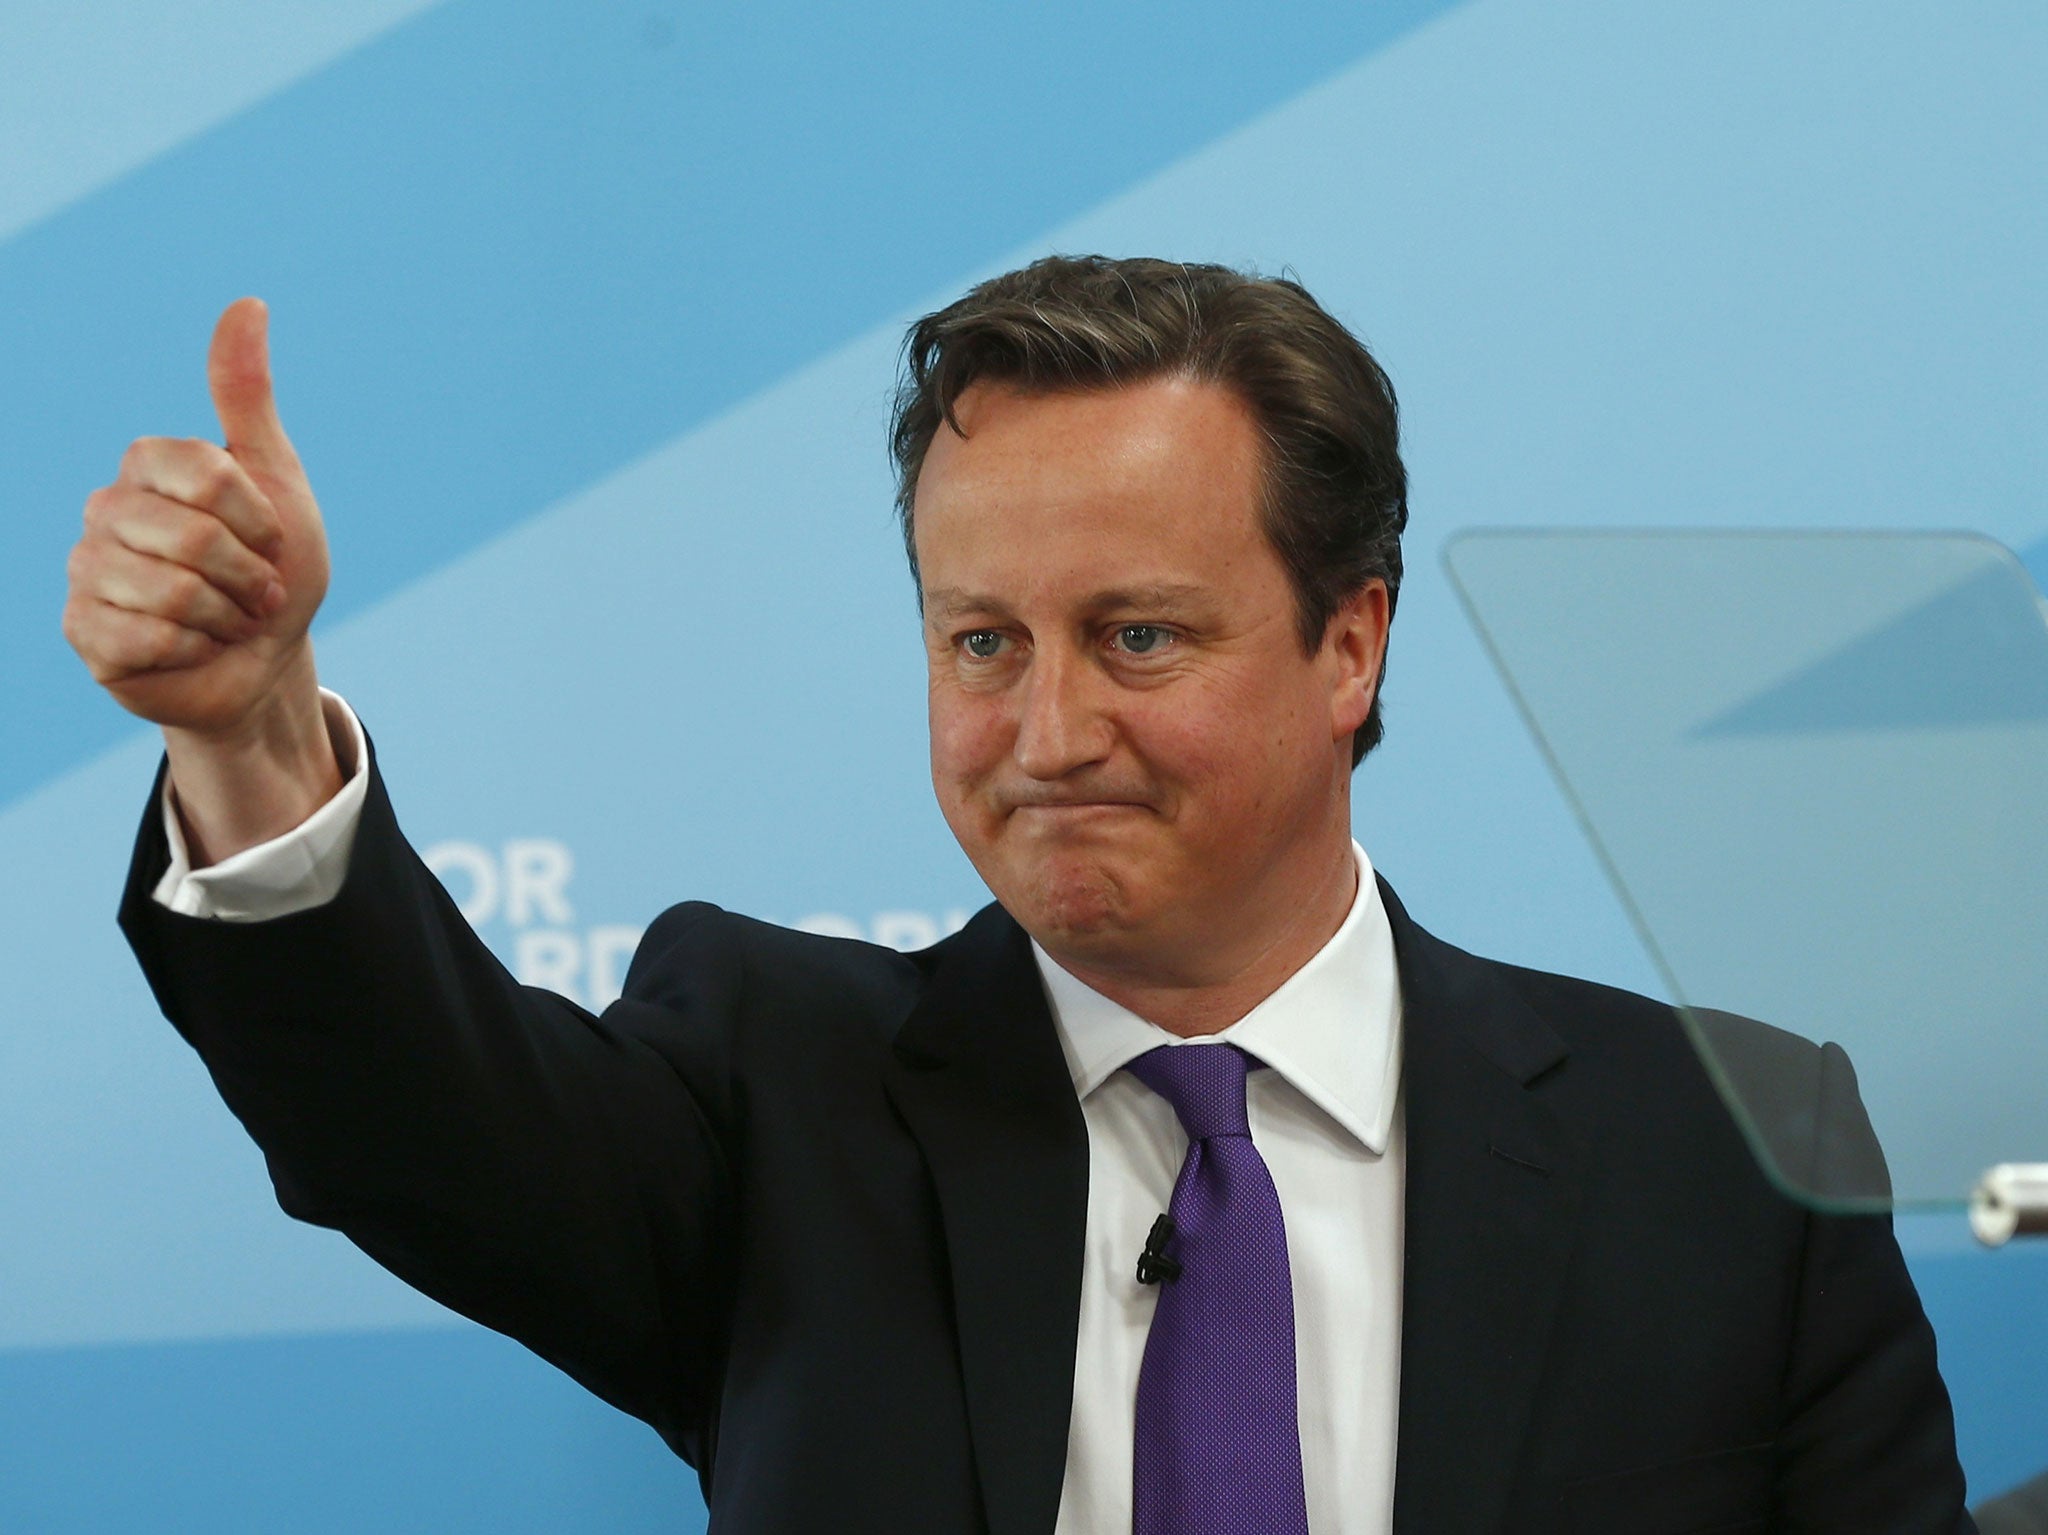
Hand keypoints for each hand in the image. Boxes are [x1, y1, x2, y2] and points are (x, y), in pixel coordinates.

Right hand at [63, 297, 329, 736]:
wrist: (262, 661)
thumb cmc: (273, 570)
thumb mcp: (278, 481)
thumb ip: (248, 398)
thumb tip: (249, 303)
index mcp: (147, 466)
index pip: (208, 472)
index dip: (259, 519)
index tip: (269, 541)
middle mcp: (105, 510)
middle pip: (194, 537)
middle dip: (248, 577)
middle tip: (253, 593)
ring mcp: (87, 570)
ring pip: (170, 591)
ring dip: (225, 617)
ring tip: (226, 620)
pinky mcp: (83, 631)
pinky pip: (147, 638)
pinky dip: (194, 649)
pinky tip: (193, 648)